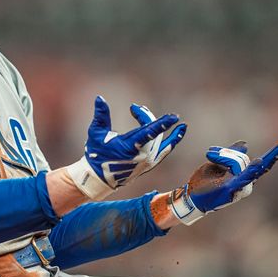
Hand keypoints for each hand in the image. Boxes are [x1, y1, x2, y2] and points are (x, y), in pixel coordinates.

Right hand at [66, 96, 184, 199]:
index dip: (162, 123)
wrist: (99, 178)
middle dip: (146, 116)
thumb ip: (101, 115)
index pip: (150, 133)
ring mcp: (148, 162)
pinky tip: (181, 130)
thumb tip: (99, 98)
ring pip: (161, 139)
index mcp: (130, 148)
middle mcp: (143, 156)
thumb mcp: (96, 133)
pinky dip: (174, 140)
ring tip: (161, 114)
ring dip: (159, 125)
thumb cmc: (96, 155)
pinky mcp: (151, 164)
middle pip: (153, 132)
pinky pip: (166, 150)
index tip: (174, 117)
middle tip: (135, 108)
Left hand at [170, 141, 277, 224]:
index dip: (273, 155)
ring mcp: (240, 188)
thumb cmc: (204, 181)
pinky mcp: (231, 190)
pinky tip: (259, 162)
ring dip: (221, 156)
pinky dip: (251, 169)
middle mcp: (245, 184)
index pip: (262, 165)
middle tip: (210, 153)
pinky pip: (242, 177)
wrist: (190, 196)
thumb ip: (231, 154)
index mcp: (243, 177)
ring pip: (238, 162)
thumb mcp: (217, 164)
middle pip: (242, 158)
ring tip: (209, 156)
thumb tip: (245, 143)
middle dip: (226, 152)